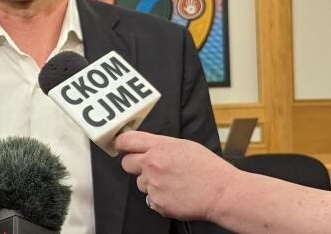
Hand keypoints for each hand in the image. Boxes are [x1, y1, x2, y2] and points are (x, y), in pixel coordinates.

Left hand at [114, 131, 237, 220]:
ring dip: (150, 183)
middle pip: (126, 163)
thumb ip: (160, 145)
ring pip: (140, 183)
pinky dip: (159, 198)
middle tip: (150, 167)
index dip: (121, 143)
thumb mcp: (184, 145)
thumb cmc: (208, 169)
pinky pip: (150, 199)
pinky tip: (174, 194)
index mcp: (159, 147)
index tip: (120, 146)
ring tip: (171, 183)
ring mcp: (153, 185)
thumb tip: (145, 147)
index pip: (127, 141)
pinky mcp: (157, 202)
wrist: (222, 193)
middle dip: (135, 165)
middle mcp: (152, 165)